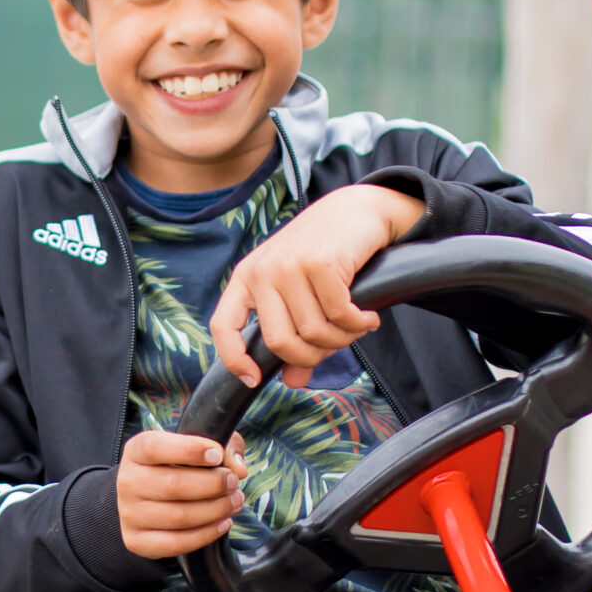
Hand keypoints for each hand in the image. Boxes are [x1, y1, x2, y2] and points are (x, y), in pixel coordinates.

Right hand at [117, 430, 248, 559]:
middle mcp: (128, 482)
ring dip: (215, 510)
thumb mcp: (199, 447)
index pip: (155, 448)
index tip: (217, 455)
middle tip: (233, 482)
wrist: (148, 499)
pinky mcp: (136, 540)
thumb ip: (225, 447)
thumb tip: (238, 468)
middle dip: (212, 484)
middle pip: (172, 485)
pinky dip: (206, 534)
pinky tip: (223, 523)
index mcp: (136, 451)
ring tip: (234, 502)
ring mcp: (129, 514)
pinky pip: (176, 543)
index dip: (189, 450)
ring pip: (178, 517)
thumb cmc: (179, 467)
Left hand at [208, 184, 424, 388]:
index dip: (234, 359)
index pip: (223, 326)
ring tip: (356, 326)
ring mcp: (289, 265)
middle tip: (336, 344)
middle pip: (279, 342)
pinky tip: (368, 317)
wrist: (357, 209)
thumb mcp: (299, 294)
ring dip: (342, 339)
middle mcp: (262, 271)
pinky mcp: (320, 263)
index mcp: (246, 278)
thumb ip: (294, 337)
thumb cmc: (325, 256)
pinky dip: (358, 324)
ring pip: (313, 332)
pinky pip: (339, 315)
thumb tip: (293, 382)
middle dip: (312, 355)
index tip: (254, 379)